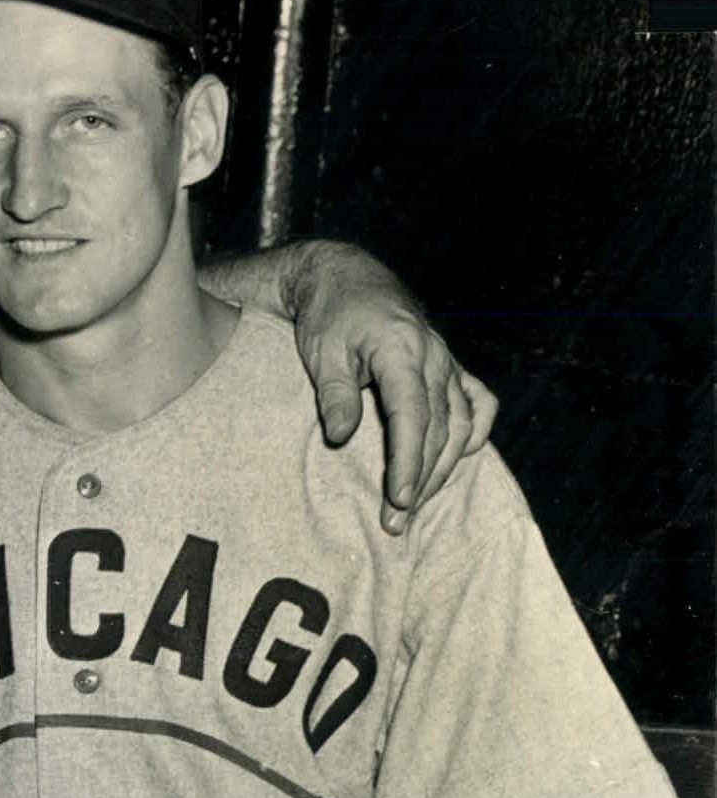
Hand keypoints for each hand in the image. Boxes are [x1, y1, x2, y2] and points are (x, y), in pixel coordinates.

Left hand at [289, 241, 497, 534]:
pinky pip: (477, 402)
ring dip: (442, 467)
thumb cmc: (329, 314)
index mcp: (401, 350)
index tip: (400, 499)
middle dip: (421, 478)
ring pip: (460, 423)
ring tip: (415, 506)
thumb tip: (342, 437)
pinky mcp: (449, 365)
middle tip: (395, 521)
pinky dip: (473, 433)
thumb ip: (335, 394)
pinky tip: (459, 458)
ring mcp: (446, 360)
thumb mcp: (321, 351)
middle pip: (438, 428)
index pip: (412, 415)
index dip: (409, 461)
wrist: (346, 276)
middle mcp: (434, 356)